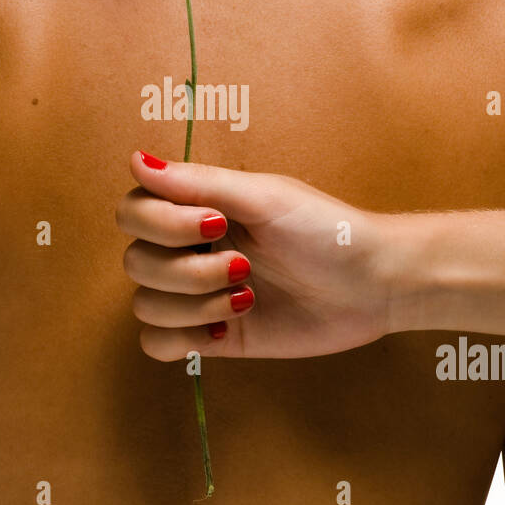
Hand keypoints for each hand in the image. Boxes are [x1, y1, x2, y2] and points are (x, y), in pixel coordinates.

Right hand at [116, 151, 406, 359]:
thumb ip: (197, 182)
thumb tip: (135, 160)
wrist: (372, 284)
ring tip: (246, 297)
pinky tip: (227, 325)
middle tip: (243, 266)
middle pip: (136, 262)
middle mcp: (190, 249)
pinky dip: (185, 337)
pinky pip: (157, 344)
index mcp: (197, 208)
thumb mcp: (265, 197)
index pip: (133, 213)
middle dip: (188, 270)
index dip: (160, 223)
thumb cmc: (325, 229)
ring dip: (194, 303)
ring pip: (144, 305)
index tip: (216, 223)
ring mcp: (198, 295)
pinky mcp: (212, 337)